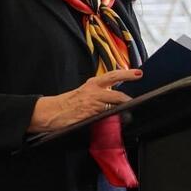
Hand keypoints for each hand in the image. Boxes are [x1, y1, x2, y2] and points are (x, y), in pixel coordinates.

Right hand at [28, 69, 142, 132]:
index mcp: (92, 84)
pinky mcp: (90, 112)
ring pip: (114, 99)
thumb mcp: (83, 95)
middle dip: (128, 77)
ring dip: (124, 103)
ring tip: (132, 105)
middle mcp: (93, 89)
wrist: (51, 112)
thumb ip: (98, 96)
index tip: (138, 73)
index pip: (111, 75)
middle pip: (115, 82)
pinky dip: (114, 115)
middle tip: (138, 76)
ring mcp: (93, 100)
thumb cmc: (66, 105)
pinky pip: (107, 113)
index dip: (126, 73)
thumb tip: (112, 100)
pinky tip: (120, 117)